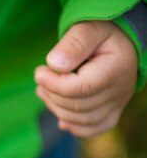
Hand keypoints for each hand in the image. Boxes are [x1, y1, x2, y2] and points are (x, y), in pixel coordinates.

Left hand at [34, 20, 136, 137]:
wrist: (120, 41)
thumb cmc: (101, 32)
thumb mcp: (88, 29)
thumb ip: (73, 45)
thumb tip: (54, 64)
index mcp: (115, 69)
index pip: (80, 88)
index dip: (53, 84)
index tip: (39, 72)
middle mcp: (119, 90)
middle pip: (77, 106)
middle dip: (52, 94)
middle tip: (41, 77)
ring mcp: (117, 103)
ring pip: (80, 119)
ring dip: (56, 108)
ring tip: (44, 90)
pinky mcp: (113, 110)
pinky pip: (94, 128)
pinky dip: (74, 127)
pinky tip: (61, 119)